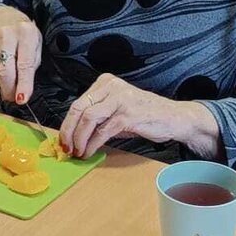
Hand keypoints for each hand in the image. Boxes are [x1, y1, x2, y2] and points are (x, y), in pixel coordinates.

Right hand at [0, 6, 41, 103]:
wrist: (4, 18)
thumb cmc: (23, 36)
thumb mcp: (35, 46)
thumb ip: (30, 67)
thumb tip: (21, 91)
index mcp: (26, 33)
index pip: (24, 64)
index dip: (23, 84)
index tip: (22, 99)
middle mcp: (6, 34)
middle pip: (5, 70)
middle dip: (9, 89)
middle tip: (13, 97)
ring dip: (1, 83)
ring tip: (8, 78)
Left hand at [59, 74, 222, 159]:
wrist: (173, 117)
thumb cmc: (144, 115)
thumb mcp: (117, 110)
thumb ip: (97, 117)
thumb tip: (73, 135)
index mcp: (105, 82)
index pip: (78, 103)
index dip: (66, 124)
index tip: (63, 139)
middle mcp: (111, 87)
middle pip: (79, 109)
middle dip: (68, 132)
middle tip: (66, 148)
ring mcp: (120, 100)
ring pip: (88, 119)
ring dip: (79, 139)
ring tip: (78, 152)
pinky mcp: (128, 115)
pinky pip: (103, 131)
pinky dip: (92, 144)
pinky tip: (89, 152)